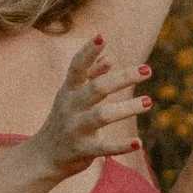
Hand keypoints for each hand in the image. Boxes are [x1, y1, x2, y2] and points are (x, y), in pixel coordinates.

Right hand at [36, 36, 148, 179]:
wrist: (43, 156)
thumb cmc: (63, 120)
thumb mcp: (71, 96)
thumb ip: (90, 75)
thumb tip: (110, 56)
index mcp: (68, 91)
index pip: (77, 67)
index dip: (88, 52)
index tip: (102, 36)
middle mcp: (70, 107)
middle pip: (96, 89)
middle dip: (122, 78)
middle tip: (147, 69)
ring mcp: (75, 129)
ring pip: (101, 116)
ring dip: (126, 108)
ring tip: (149, 102)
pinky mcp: (82, 150)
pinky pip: (104, 147)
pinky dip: (121, 145)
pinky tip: (138, 142)